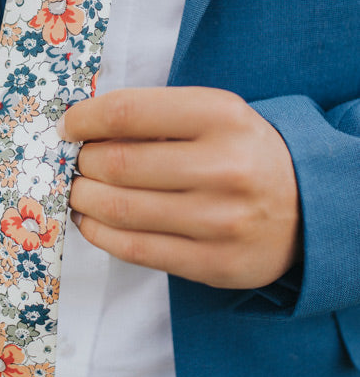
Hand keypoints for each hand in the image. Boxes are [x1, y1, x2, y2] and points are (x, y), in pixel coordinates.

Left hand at [61, 87, 301, 289]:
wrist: (308, 207)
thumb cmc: (242, 152)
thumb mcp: (214, 114)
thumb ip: (156, 116)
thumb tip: (82, 129)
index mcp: (221, 116)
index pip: (128, 112)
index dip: (84, 119)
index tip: (68, 127)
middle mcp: (223, 167)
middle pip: (117, 164)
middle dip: (81, 163)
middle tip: (75, 163)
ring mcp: (220, 221)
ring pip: (120, 210)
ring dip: (83, 198)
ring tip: (79, 191)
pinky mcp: (213, 264)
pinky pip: (135, 250)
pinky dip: (99, 233)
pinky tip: (91, 220)